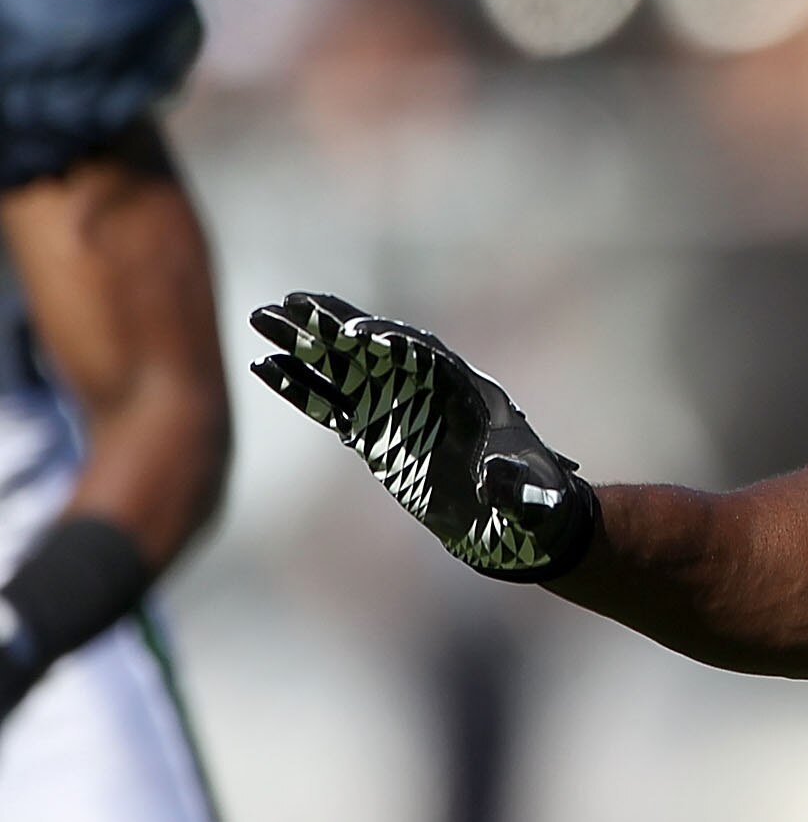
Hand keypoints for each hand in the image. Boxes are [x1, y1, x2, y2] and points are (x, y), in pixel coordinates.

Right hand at [249, 291, 597, 581]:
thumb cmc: (532, 501)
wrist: (515, 519)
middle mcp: (427, 393)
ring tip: (260, 317)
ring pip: (343, 370)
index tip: (358, 333)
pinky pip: (329, 405)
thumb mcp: (530, 494)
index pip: (424, 355)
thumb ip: (514, 485)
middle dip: (333, 325)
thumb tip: (497, 476)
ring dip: (303, 344)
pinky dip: (299, 387)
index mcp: (467, 393)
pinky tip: (265, 366)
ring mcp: (397, 411)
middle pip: (374, 348)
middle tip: (285, 303)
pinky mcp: (375, 435)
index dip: (393, 341)